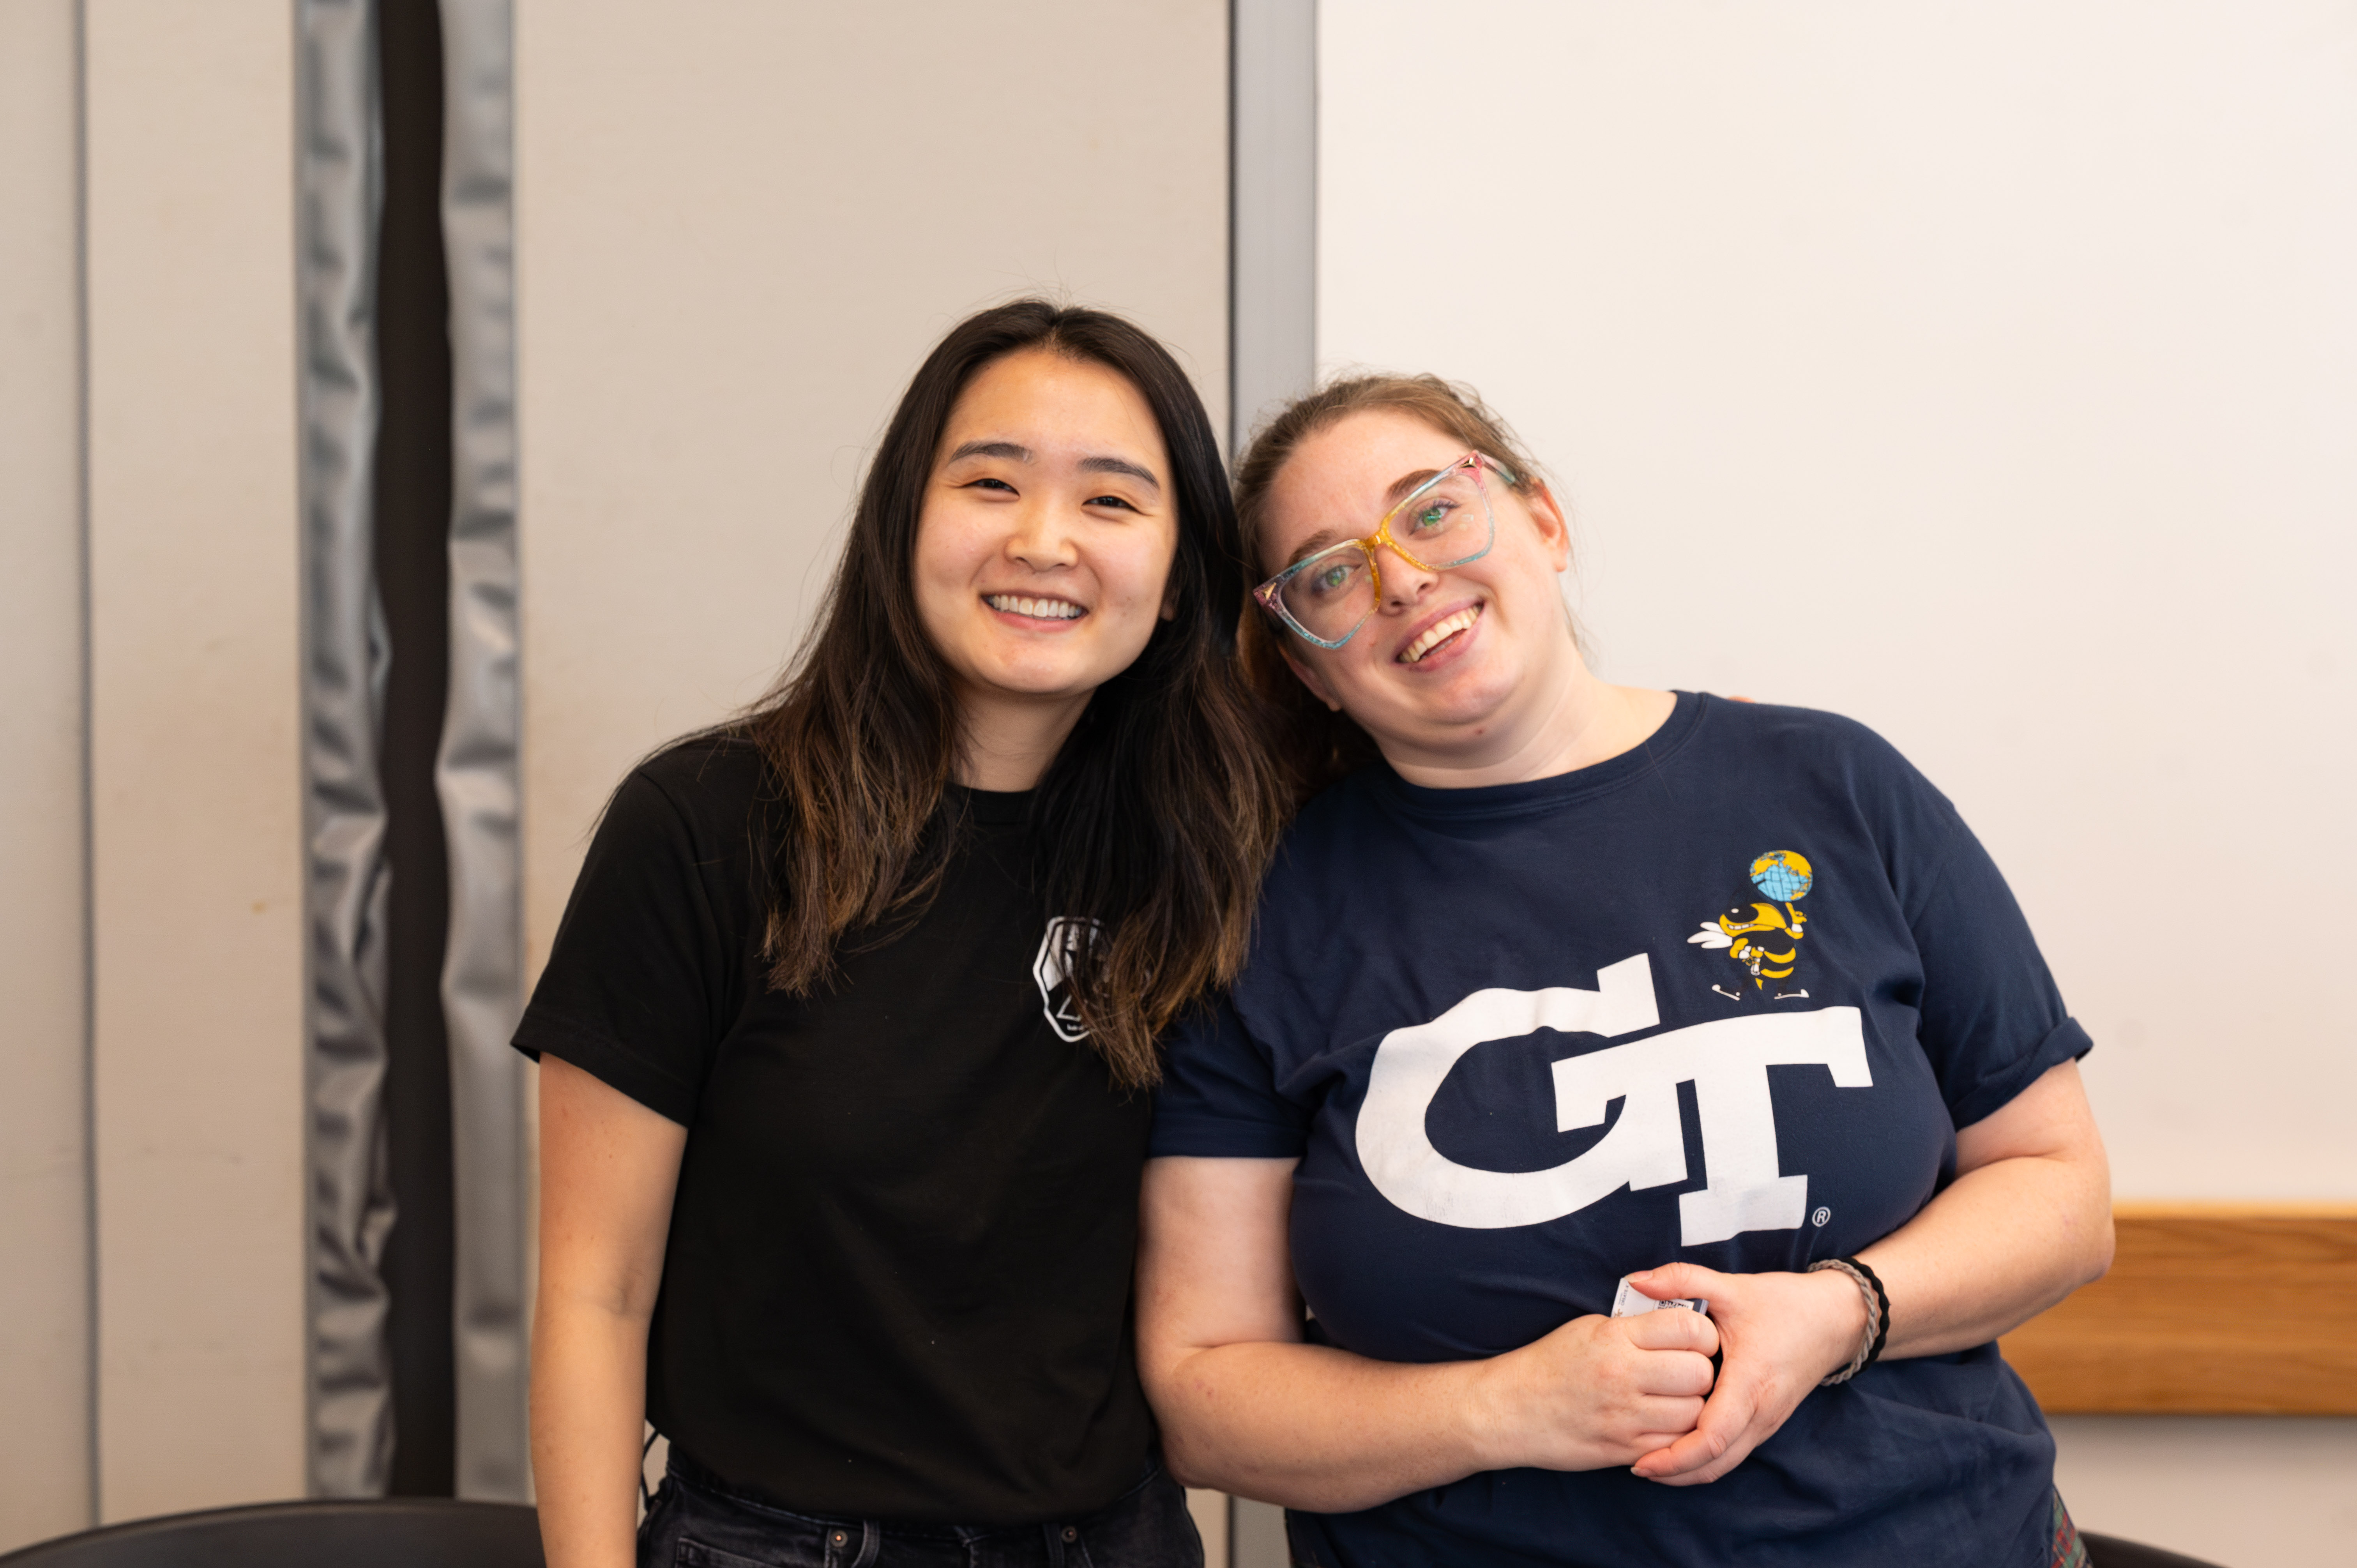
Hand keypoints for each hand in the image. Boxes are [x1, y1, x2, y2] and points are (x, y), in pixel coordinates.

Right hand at [1466, 1306, 1718, 1473]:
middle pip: (1700, 1373)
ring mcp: (1624, 1416)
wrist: (1510, 1408)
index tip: (1697, 1340)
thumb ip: (1636, 1326)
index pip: (1688, 1328)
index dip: (1703, 1334)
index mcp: (1615, 1337)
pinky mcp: (1623, 1449)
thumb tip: (1682, 1326)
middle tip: (1688, 1372)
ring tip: (1675, 1399)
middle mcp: (1623, 1375)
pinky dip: (1677, 1435)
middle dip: (1702, 1372)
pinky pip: (1675, 1444)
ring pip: (1694, 1413)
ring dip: (1692, 1406)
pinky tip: (1662, 1423)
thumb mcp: (1590, 1327)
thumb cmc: (1551, 1362)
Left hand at [1624, 1263, 1865, 1485]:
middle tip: (1634, 1467)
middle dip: (1674, 1473)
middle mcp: (1762, 1413)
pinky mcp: (1767, 1422)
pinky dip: (1705, 1458)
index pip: (1712, 1438)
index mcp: (1751, 1384)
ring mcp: (1767, 1422)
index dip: (1675, 1457)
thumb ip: (1683, 1279)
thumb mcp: (1732, 1286)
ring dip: (1689, 1470)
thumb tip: (1636, 1279)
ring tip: (1649, 1464)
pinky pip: (1734, 1452)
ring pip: (1726, 1464)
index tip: (1639, 1463)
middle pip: (1716, 1463)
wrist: (1836, 1319)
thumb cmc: (1785, 1305)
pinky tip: (1677, 1448)